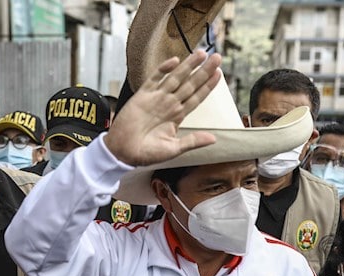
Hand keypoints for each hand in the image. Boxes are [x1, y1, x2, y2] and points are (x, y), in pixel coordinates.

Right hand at [103, 50, 221, 166]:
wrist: (123, 152)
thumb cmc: (146, 153)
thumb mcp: (173, 148)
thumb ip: (193, 141)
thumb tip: (213, 139)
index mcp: (177, 116)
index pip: (196, 97)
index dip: (208, 86)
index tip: (219, 74)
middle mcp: (169, 104)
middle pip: (190, 84)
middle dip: (204, 71)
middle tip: (217, 57)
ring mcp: (156, 98)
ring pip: (176, 78)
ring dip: (189, 66)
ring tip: (202, 53)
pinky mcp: (142, 96)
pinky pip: (154, 79)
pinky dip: (163, 69)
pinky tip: (175, 61)